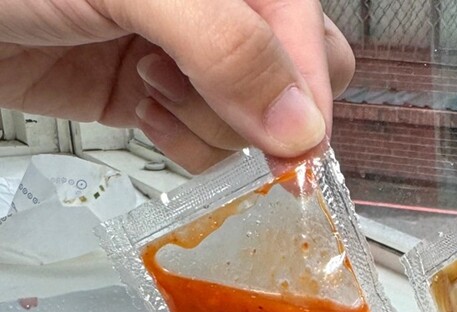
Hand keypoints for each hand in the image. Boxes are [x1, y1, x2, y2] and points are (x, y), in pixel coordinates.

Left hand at [0, 0, 354, 170]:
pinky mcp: (157, 94)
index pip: (309, 35)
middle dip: (263, 115)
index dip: (307, 92)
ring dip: (207, 126)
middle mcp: (222, 13)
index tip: (295, 150)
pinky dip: (183, 144)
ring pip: (252, 123)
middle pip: (295, 81)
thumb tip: (302, 126)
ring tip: (151, 86)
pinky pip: (206, 142)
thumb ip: (227, 49)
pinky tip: (145, 113)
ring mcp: (191, 57)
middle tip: (221, 115)